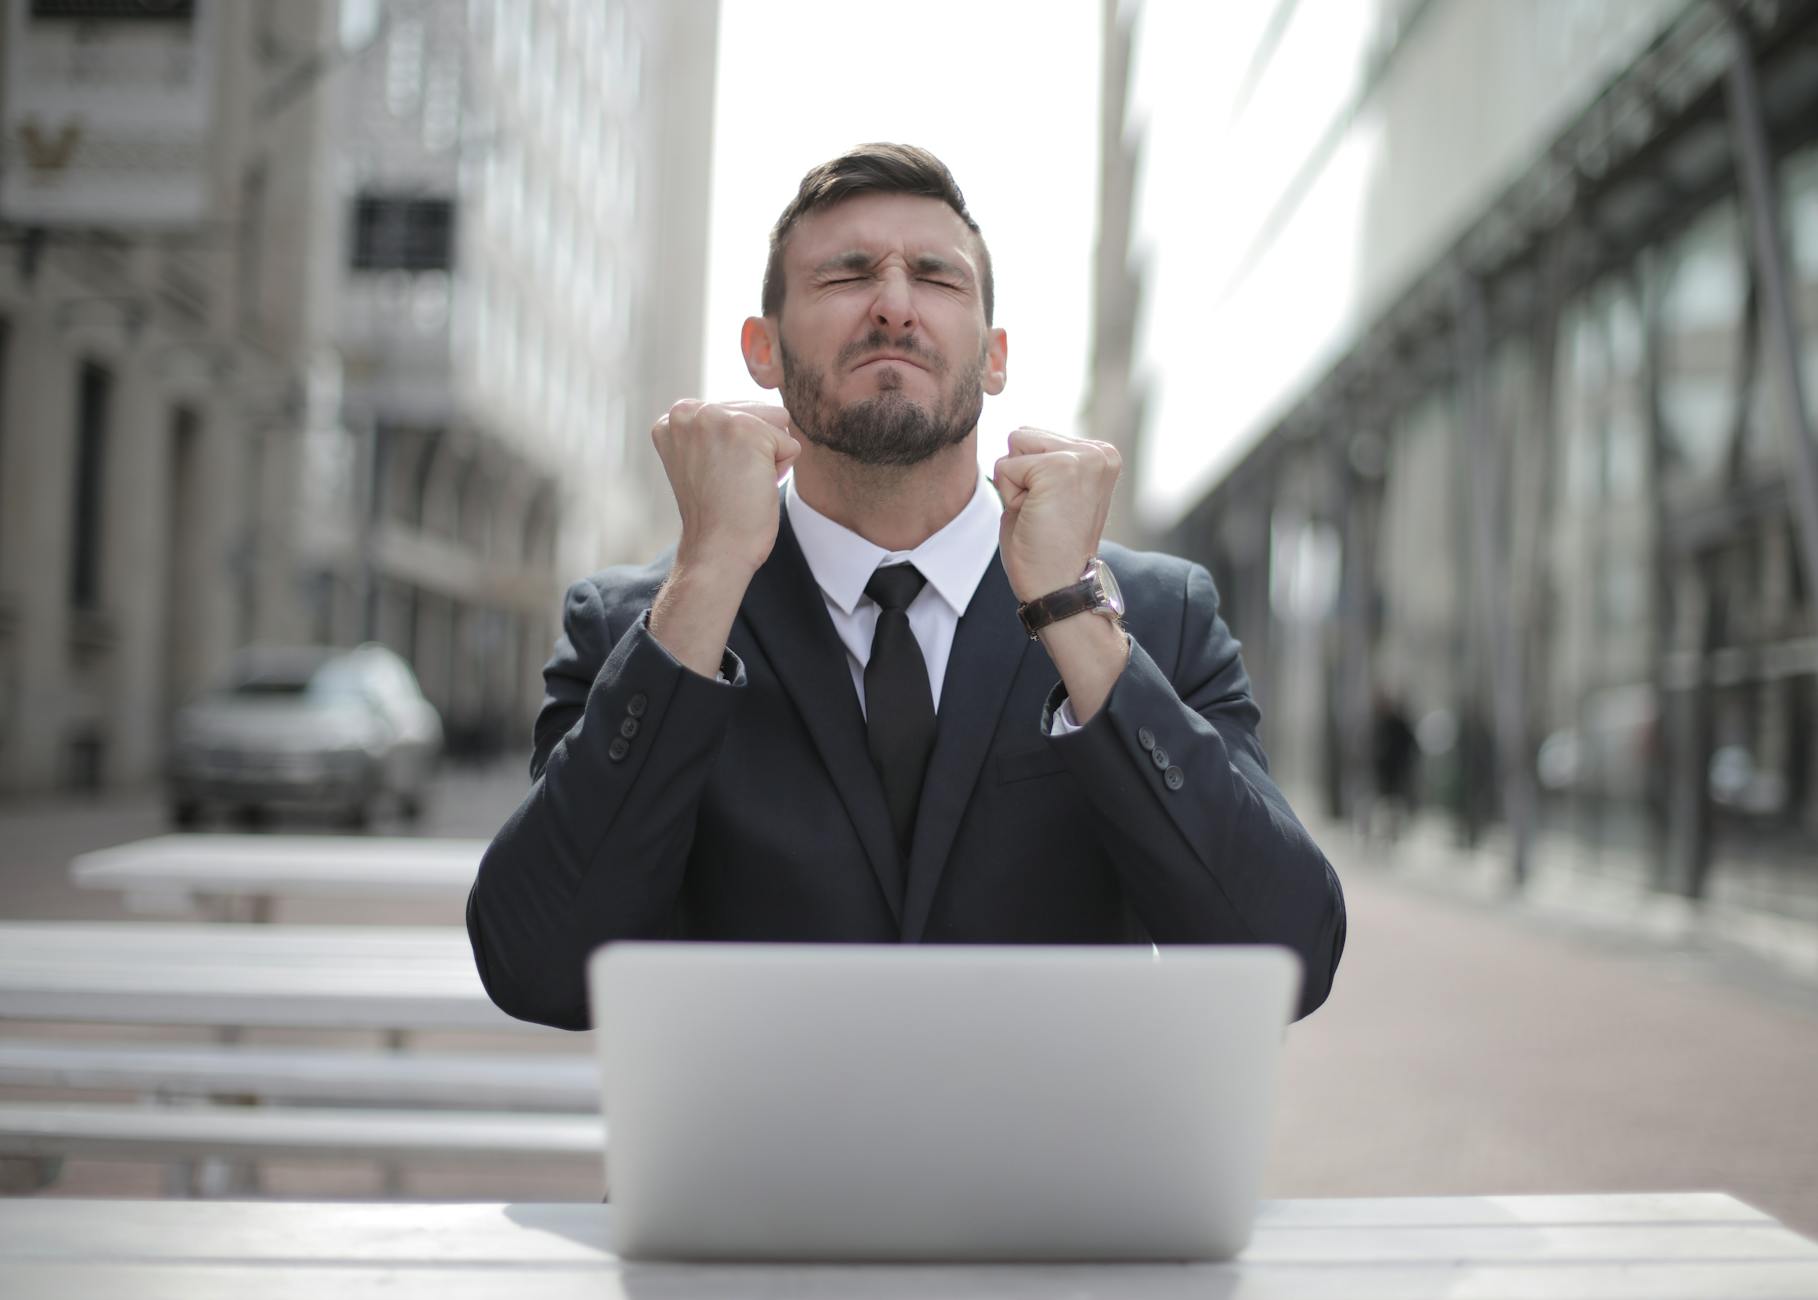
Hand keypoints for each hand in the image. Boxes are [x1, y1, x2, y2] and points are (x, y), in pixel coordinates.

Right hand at [651, 400, 801, 575]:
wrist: (716, 549)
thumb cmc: (717, 513)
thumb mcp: (703, 458)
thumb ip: (716, 429)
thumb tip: (771, 410)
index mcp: (674, 417)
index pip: (735, 411)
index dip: (737, 448)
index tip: (715, 476)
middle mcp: (688, 411)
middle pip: (758, 411)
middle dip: (756, 449)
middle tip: (729, 482)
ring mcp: (716, 418)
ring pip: (777, 422)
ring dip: (770, 456)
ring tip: (741, 482)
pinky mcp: (747, 431)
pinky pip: (791, 444)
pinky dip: (782, 470)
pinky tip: (753, 488)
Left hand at [992, 428, 1120, 601]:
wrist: (1059, 588)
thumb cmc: (1048, 548)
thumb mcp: (1050, 492)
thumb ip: (1041, 460)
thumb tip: (1015, 433)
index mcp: (1101, 455)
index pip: (1034, 438)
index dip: (1029, 478)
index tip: (1052, 510)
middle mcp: (1099, 451)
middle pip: (1023, 436)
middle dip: (1020, 476)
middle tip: (1044, 513)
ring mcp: (1083, 457)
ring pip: (1014, 446)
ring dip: (1016, 485)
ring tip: (1040, 514)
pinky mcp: (1060, 468)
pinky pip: (1005, 468)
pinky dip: (1010, 496)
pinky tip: (1036, 518)